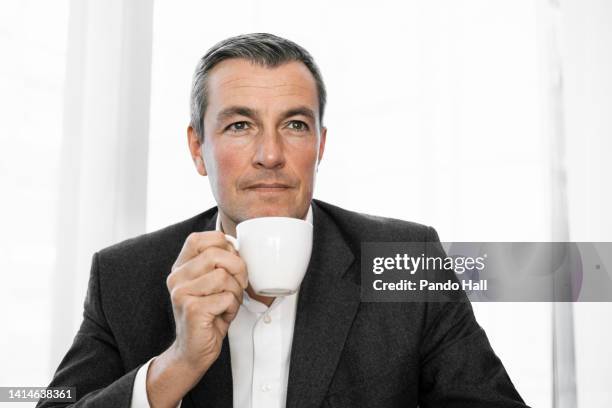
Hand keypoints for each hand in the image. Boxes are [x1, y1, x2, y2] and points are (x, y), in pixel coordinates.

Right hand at [166, 230, 247, 371]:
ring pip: (224, 276)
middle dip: (238, 269)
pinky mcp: (192, 309)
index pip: (199, 238)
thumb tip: (236, 246)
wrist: (193, 352)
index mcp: (180, 267)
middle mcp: (176, 277)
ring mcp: (181, 293)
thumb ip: (218, 263)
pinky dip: (232, 308)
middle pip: (217, 254)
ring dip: (235, 292)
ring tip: (227, 304)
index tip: (230, 263)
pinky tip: (222, 316)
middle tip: (239, 285)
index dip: (222, 246)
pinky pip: (226, 298)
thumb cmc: (209, 315)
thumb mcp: (212, 284)